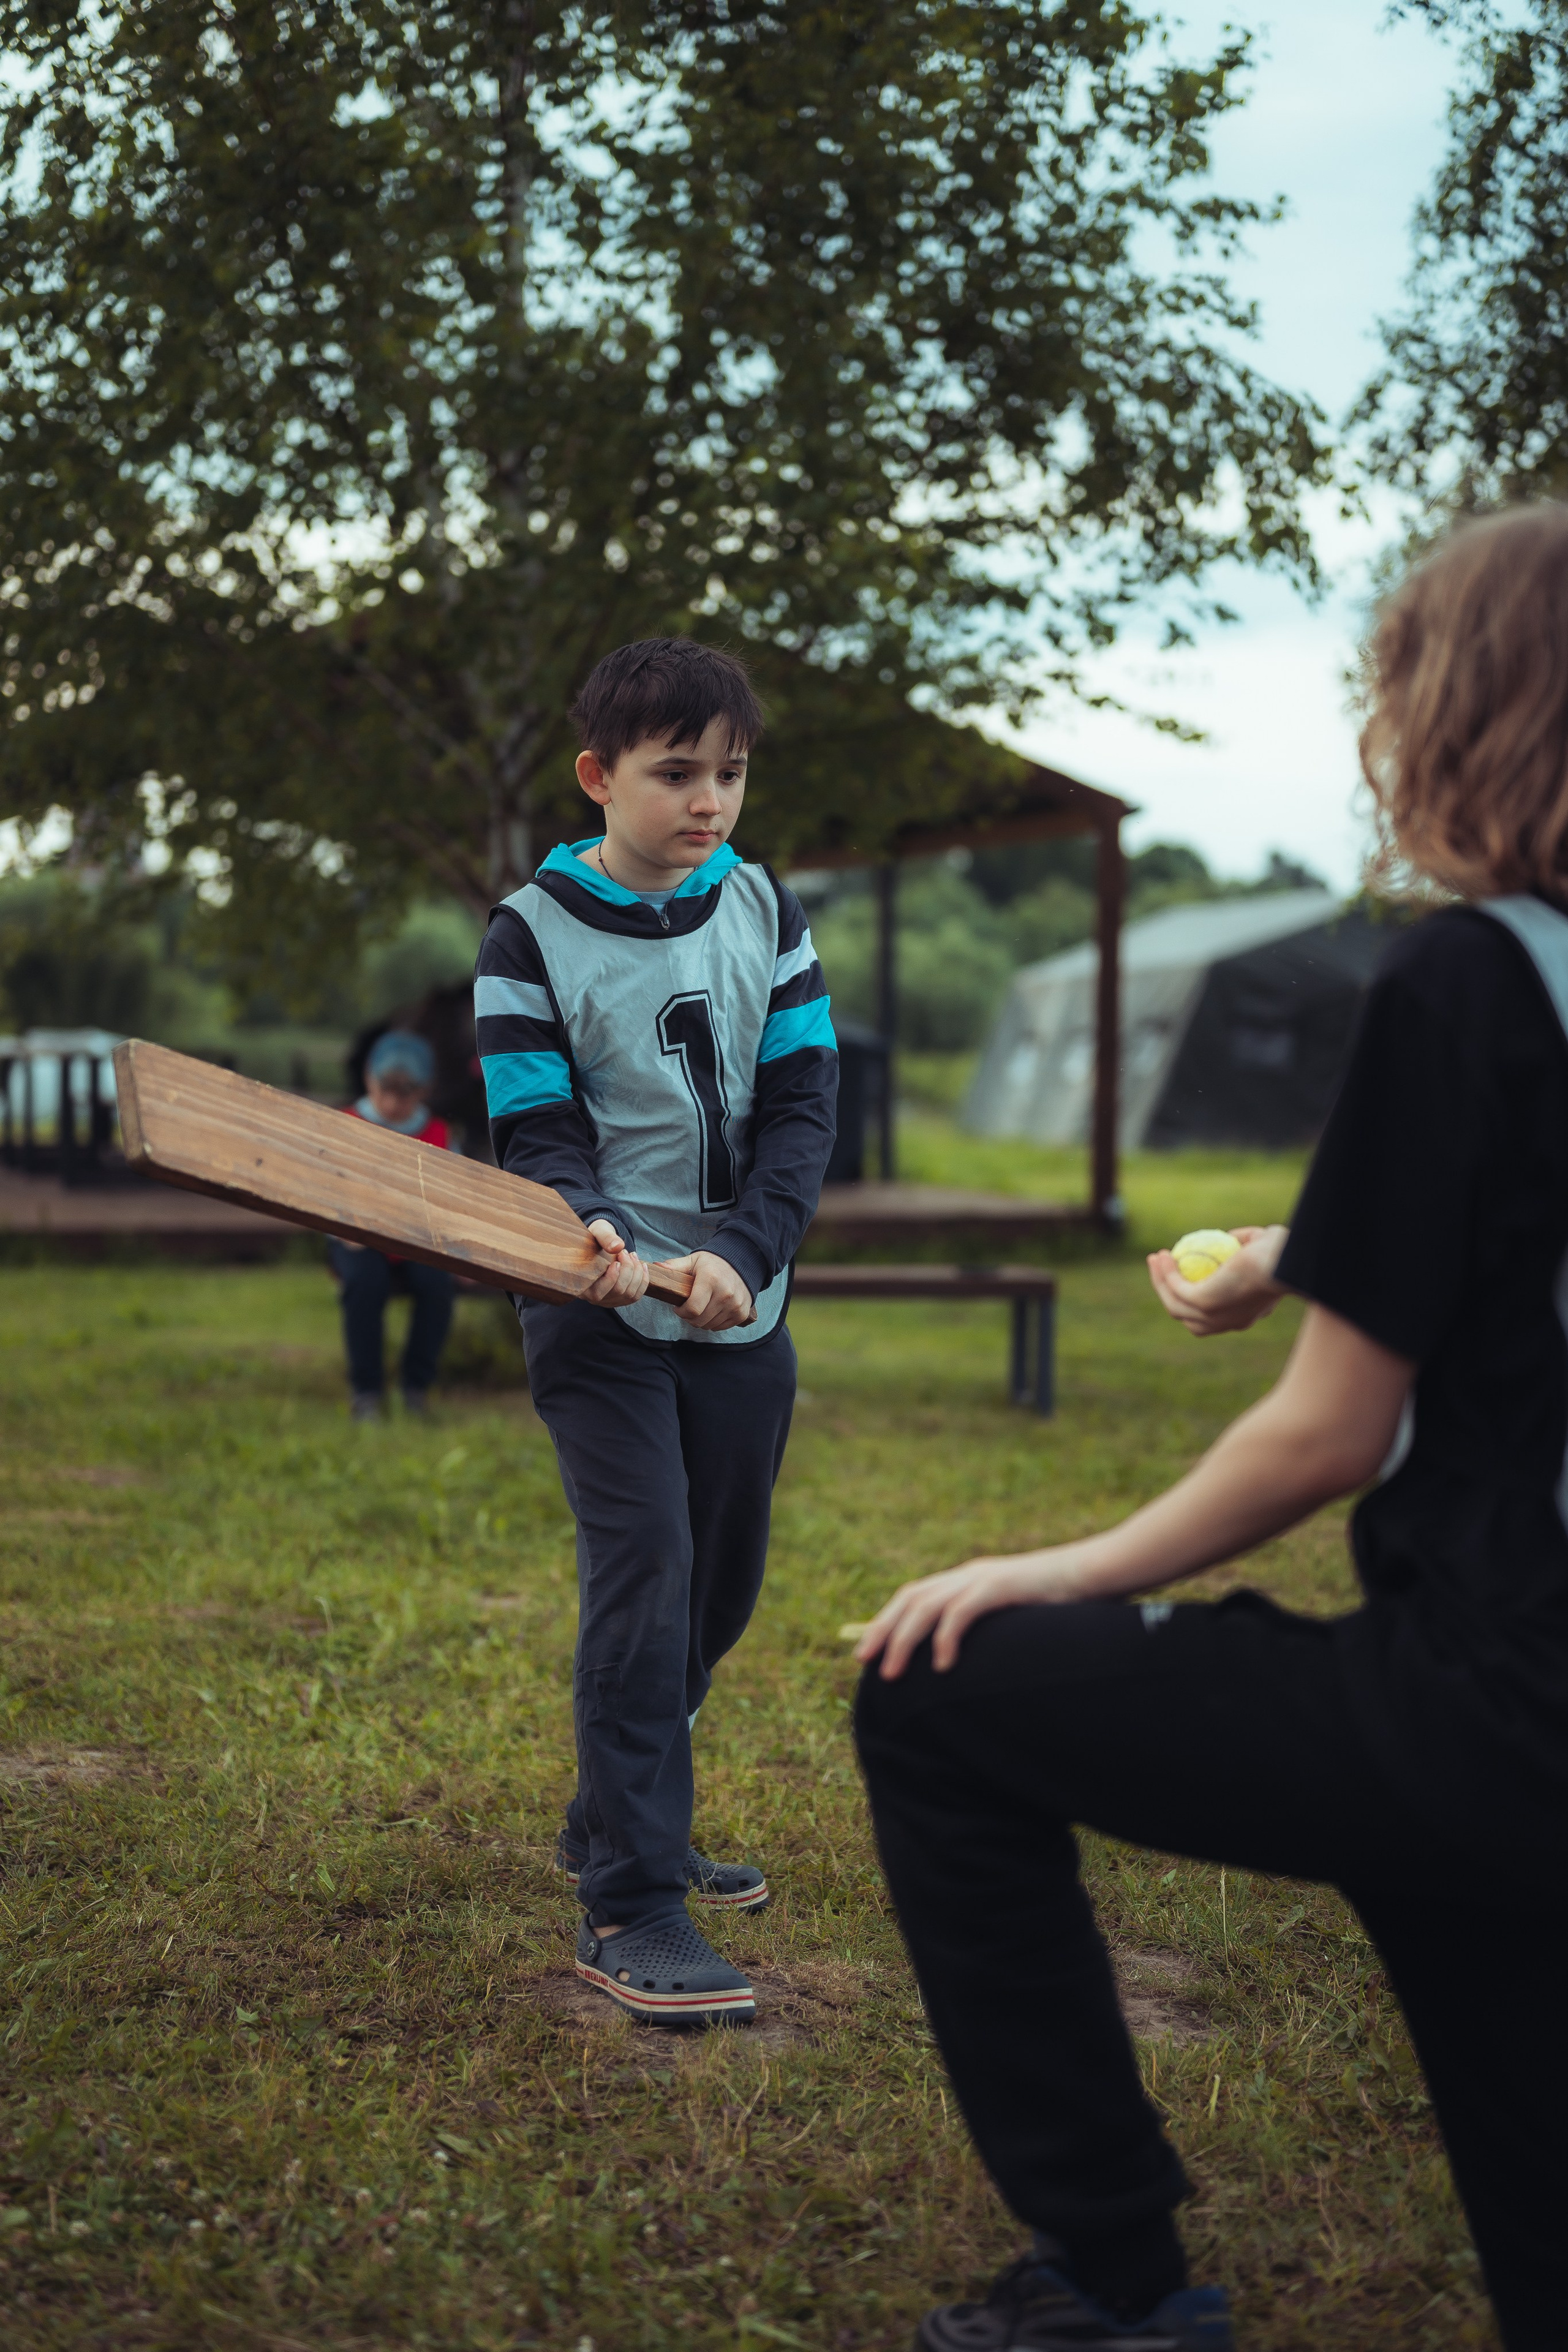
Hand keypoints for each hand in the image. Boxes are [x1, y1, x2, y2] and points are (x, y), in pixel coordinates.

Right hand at [583, 1218, 649, 1307]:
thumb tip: (618, 1246)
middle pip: (618, 1291)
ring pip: (629, 1294)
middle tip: (625, 1252)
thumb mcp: (598, 1231)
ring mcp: (608, 1300)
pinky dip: (643, 1280)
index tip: (617, 1259)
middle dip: (628, 1269)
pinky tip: (642, 1265)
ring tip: (633, 1256)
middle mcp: (594, 1297)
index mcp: (582, 1285)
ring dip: (637, 1273)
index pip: (597, 1293)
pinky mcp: (620, 1299)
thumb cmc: (596, 1238)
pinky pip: (636, 1295)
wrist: (600, 1243)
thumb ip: (605, 1237)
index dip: (611, 1277)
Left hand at [663, 1250, 755, 1331]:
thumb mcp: (693, 1261)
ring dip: (701, 1320)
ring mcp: (735, 1304)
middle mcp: (725, 1293)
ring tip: (700, 1308)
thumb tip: (655, 1266)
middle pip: (699, 1321)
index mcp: (710, 1280)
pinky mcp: (741, 1313)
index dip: (681, 1312)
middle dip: (689, 1317)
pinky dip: (713, 1322)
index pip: (692, 1310)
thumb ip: (674, 1266)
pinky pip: (721, 1327)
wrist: (741, 1263)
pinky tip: (712, 1310)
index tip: (678, 1307)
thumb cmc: (713, 1264)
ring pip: (709, 1326)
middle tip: (688, 1308)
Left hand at [855, 1547, 1091, 1679]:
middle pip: (910, 1599)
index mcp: (967, 1581)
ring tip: (892, 1673)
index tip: (867, 1650)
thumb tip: (969, 1666)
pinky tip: (942, 1666)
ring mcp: (982, 1578)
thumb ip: (990, 1632)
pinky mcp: (1001, 1586)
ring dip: (904, 1640)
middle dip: (882, 1630)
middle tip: (863, 1660)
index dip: (886, 1621)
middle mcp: (967, 1576)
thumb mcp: (1015, 1620)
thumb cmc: (1062, 1604)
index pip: (914, 1597)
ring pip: (926, 1606)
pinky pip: (962, 1612)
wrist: (1098, 1573)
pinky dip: (946, 1638)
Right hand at [1147, 1225, 1288, 1335]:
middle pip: (1187, 1316)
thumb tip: (1230, 1238)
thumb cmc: (1282, 1253)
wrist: (1284, 1261)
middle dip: (1169, 1294)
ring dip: (1160, 1284)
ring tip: (1155, 1259)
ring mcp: (1215, 1317)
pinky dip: (1165, 1274)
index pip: (1211, 1313)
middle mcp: (1228, 1323)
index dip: (1192, 1295)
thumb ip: (1246, 1242)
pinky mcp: (1204, 1304)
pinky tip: (1162, 1256)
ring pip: (1175, 1306)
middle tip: (1163, 1267)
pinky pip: (1176, 1288)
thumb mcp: (1263, 1245)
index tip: (1184, 1270)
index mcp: (1244, 1316)